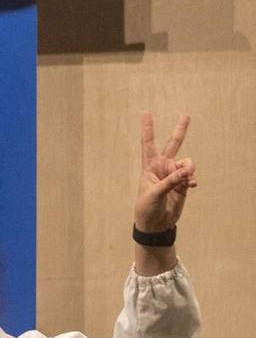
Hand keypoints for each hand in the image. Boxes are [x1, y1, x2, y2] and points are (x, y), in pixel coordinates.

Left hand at [135, 111, 196, 233]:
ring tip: (185, 181)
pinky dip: (192, 179)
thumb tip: (188, 170)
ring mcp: (174, 174)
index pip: (148, 144)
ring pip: (188, 162)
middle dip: (180, 130)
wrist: (156, 224)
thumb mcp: (154, 194)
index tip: (145, 113)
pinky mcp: (183, 183)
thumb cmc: (147, 208)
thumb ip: (171, 181)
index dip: (148, 129)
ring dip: (188, 170)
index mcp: (149, 167)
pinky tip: (190, 186)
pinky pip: (192, 175)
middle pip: (173, 144)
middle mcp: (163, 167)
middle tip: (186, 114)